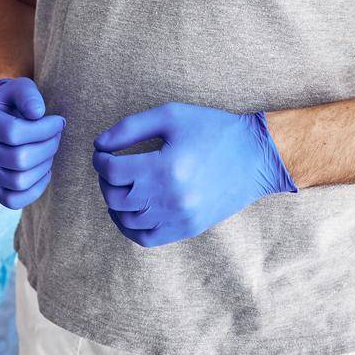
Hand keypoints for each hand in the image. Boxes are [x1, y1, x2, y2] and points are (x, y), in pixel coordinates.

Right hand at [0, 77, 65, 208]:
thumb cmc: (11, 102)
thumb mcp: (18, 88)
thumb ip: (28, 94)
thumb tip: (38, 113)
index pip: (13, 132)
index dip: (43, 129)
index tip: (58, 122)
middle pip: (18, 159)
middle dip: (48, 147)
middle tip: (57, 136)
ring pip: (18, 181)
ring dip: (44, 167)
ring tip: (49, 151)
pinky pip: (13, 200)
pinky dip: (35, 189)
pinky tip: (44, 171)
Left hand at [92, 101, 295, 247]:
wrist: (255, 156)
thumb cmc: (212, 130)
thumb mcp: (170, 116)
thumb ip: (129, 128)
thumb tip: (99, 145)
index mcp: (165, 167)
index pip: (112, 170)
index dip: (99, 159)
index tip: (102, 152)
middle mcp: (171, 197)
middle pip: (115, 196)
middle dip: (104, 179)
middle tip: (110, 166)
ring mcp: (179, 217)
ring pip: (126, 219)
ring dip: (114, 202)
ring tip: (120, 185)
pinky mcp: (187, 228)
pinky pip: (145, 238)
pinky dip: (128, 227)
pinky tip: (128, 210)